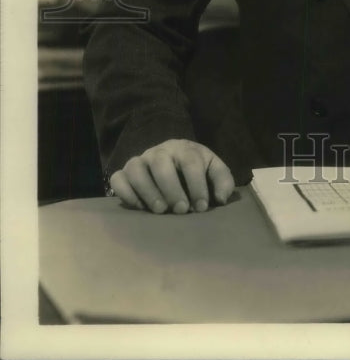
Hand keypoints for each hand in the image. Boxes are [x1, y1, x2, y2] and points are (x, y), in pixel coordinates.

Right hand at [109, 139, 234, 213]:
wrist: (173, 160)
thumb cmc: (195, 170)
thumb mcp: (213, 170)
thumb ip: (222, 181)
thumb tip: (221, 199)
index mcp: (184, 148)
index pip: (190, 161)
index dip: (196, 185)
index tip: (202, 207)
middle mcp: (159, 151)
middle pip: (161, 164)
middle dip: (172, 189)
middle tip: (181, 210)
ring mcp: (140, 160)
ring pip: (136, 169)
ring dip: (148, 191)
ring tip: (161, 211)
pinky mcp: (124, 173)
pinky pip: (118, 179)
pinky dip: (126, 193)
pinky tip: (139, 208)